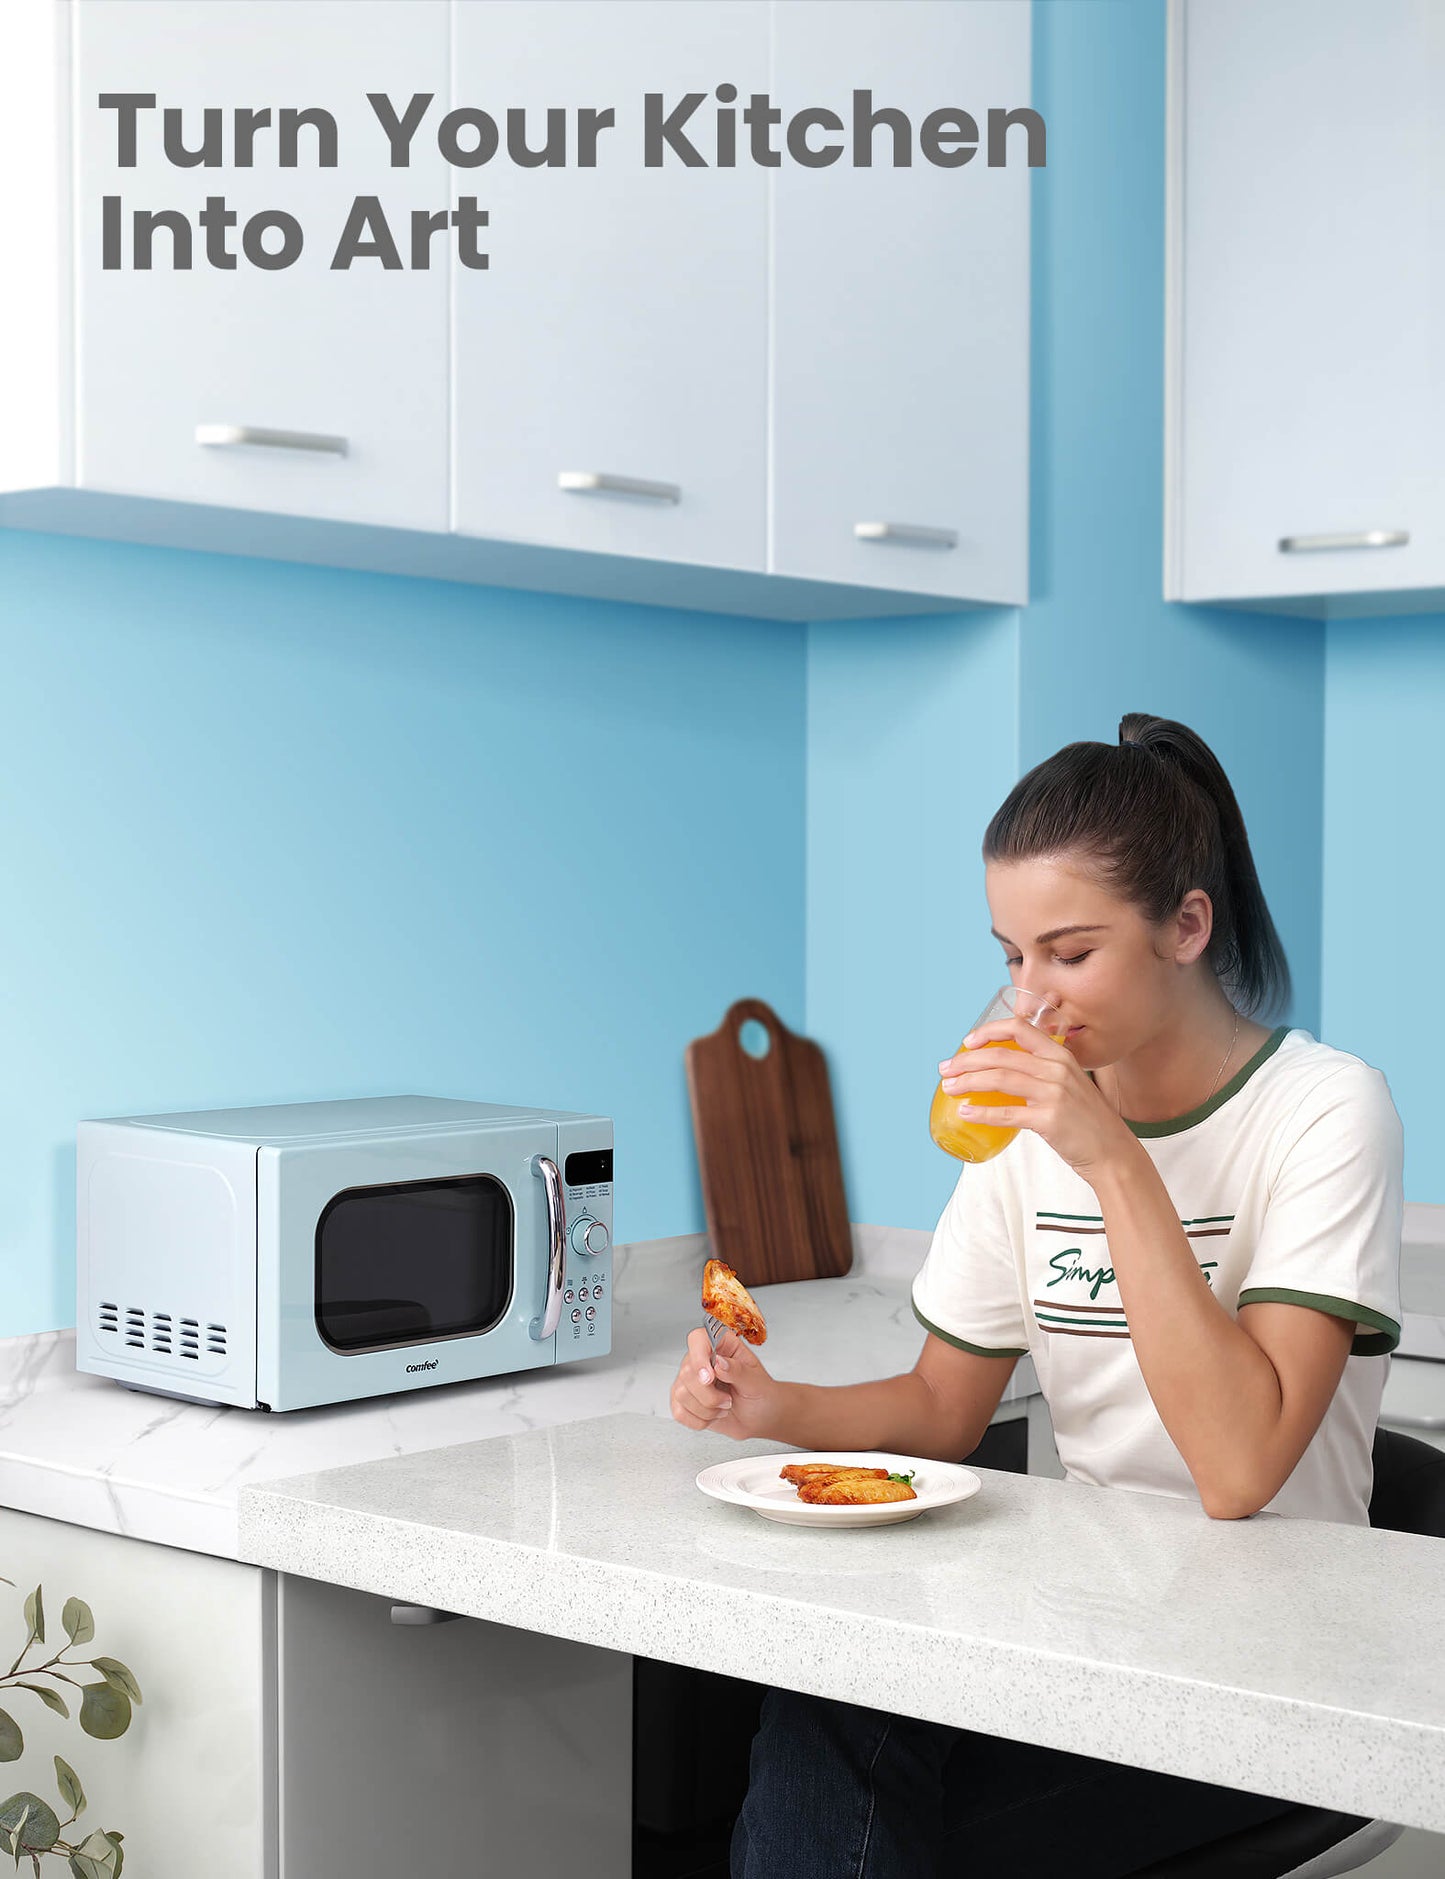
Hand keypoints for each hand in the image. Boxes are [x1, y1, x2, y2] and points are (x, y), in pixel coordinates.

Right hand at [669, 1325, 779, 1440]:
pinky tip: (713, 1416)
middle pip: (687, 1372)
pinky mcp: (683, 1401)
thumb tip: (719, 1362)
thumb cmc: (760, 1393)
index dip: (699, 1356)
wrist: (759, 1416)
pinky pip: (679, 1412)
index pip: (698, 1338)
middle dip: (710, 1396)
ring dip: (707, 1409)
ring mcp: (689, 1381)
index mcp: (721, 1346)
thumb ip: (738, 1371)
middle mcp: (701, 1360)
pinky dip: (699, 1420)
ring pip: (682, 1394)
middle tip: (729, 1400)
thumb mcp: (756, 1381)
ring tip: (723, 1407)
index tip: (710, 1377)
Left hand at [937, 1017, 1136, 1180]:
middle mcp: (1057, 1069)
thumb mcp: (1069, 1084)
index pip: (1020, 1028)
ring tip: (949, 1089)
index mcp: (1060, 1055)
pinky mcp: (1050, 1119)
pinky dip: (982, 1112)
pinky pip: (1007, 1113)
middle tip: (946, 1070)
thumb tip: (1001, 1072)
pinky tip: (966, 1112)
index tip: (967, 1042)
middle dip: (966, 1061)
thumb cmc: (1086, 1120)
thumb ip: (1042, 1073)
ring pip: (999, 1079)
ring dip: (968, 1082)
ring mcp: (1054, 1093)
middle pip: (1001, 1056)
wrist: (1113, 1152)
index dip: (989, 1031)